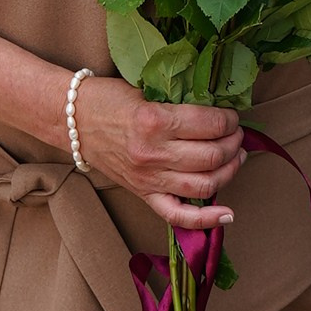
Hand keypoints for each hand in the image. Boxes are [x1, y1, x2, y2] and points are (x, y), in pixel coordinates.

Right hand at [69, 77, 244, 228]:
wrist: (73, 121)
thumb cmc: (110, 99)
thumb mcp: (148, 91)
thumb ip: (181, 103)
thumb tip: (220, 112)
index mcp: (154, 121)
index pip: (210, 124)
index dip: (230, 119)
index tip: (232, 116)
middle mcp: (153, 153)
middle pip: (212, 156)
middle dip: (234, 142)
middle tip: (237, 133)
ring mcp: (148, 178)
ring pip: (205, 184)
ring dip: (230, 170)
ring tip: (235, 157)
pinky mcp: (143, 194)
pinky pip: (178, 215)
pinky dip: (206, 220)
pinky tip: (228, 214)